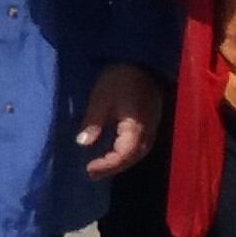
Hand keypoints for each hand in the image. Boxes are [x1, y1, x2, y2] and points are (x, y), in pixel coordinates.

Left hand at [77, 62, 163, 178]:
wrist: (141, 62)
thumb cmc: (118, 78)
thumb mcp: (100, 98)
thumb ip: (93, 122)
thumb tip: (83, 143)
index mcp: (137, 127)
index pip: (124, 154)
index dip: (107, 165)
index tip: (89, 169)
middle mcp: (149, 131)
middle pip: (134, 157)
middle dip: (113, 168)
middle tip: (92, 174)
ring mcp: (152, 127)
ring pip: (139, 153)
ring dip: (121, 162)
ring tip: (100, 168)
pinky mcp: (151, 123)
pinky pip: (140, 145)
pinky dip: (127, 153)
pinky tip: (113, 154)